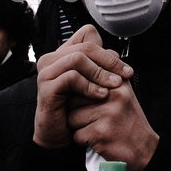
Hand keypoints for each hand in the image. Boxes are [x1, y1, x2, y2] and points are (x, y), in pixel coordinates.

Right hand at [34, 24, 132, 148]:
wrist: (61, 136)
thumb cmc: (77, 109)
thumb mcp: (93, 84)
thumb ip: (101, 66)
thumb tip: (116, 53)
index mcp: (64, 54)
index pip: (87, 35)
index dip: (108, 50)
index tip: (124, 69)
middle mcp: (52, 59)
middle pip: (86, 46)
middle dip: (109, 61)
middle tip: (124, 76)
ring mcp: (46, 73)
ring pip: (77, 59)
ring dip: (100, 72)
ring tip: (113, 86)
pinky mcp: (46, 88)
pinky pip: (70, 77)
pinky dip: (89, 85)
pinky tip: (100, 95)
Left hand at [67, 71, 159, 170]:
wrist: (144, 150)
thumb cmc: (129, 123)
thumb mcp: (123, 95)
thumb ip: (104, 80)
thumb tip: (78, 70)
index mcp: (119, 83)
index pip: (82, 81)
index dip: (80, 96)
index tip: (89, 105)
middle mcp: (115, 95)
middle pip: (74, 99)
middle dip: (78, 111)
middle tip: (95, 120)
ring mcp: (108, 114)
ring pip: (72, 118)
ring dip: (80, 128)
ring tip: (98, 129)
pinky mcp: (101, 132)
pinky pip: (76, 135)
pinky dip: (84, 141)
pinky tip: (99, 140)